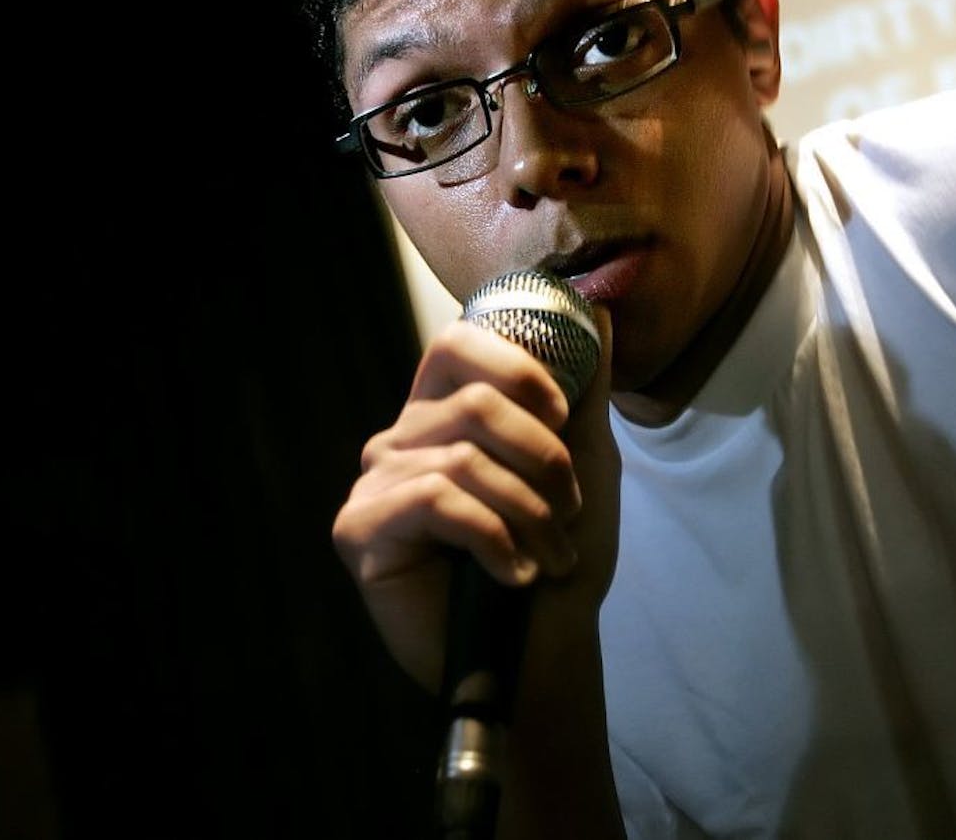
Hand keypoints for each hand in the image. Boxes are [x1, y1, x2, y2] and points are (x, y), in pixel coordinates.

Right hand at [331, 309, 619, 690]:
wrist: (545, 648)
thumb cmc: (560, 555)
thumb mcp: (586, 462)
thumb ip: (584, 388)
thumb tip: (597, 308)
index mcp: (445, 414)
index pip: (455, 343)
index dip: (514, 366)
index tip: (562, 416)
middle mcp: (402, 439)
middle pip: (472, 404)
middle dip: (543, 461)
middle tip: (569, 512)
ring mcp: (375, 484)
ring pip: (464, 459)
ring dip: (530, 512)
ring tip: (553, 555)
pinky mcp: (358, 530)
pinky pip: (437, 501)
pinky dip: (495, 538)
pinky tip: (515, 574)